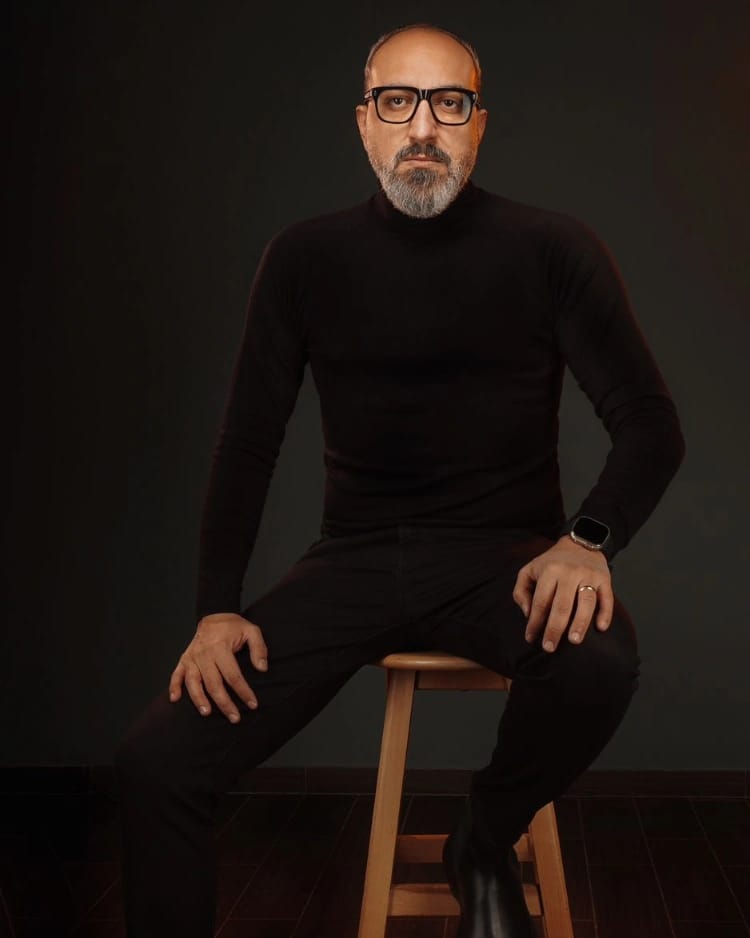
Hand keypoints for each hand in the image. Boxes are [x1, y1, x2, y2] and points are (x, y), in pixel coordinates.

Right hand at [168, 613, 268, 721]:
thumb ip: (259, 648)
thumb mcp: (252, 630)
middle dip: (225, 703)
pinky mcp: (184, 659)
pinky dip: (174, 686)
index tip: (252, 704)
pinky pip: (176, 674)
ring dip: (199, 699)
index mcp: (220, 647)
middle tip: (235, 717)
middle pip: (214, 683)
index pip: (233, 675)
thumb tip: (262, 668)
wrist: (214, 614)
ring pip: (193, 683)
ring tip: (207, 713)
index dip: (243, 691)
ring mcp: (192, 657)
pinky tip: (174, 699)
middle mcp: (204, 654)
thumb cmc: (233, 626)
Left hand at [512, 537, 612, 651]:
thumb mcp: (529, 570)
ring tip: (574, 640)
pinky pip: (607, 598)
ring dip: (580, 623)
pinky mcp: (605, 579)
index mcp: (549, 571)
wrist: (580, 543)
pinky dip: (605, 613)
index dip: (535, 622)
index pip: (541, 602)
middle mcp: (570, 573)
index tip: (530, 638)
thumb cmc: (551, 562)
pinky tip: (600, 627)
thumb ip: (521, 591)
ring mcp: (589, 576)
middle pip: (562, 605)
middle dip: (554, 629)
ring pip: (586, 603)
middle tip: (549, 647)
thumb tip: (528, 613)